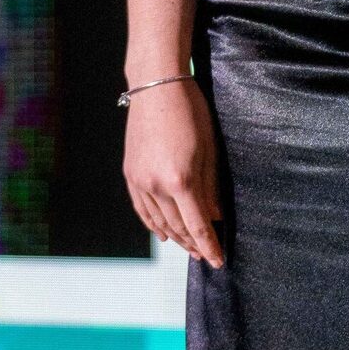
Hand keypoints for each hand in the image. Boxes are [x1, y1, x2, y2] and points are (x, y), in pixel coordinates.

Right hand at [123, 78, 225, 268]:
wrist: (156, 88)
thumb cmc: (190, 112)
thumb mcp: (209, 150)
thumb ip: (210, 186)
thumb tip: (215, 216)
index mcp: (180, 180)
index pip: (198, 225)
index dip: (210, 245)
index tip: (219, 260)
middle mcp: (156, 185)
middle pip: (178, 227)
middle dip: (194, 244)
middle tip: (206, 256)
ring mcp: (139, 181)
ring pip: (158, 221)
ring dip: (175, 237)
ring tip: (188, 248)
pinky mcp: (130, 174)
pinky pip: (142, 208)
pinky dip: (153, 224)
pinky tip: (162, 233)